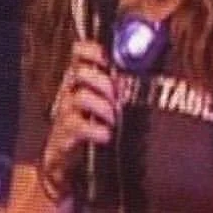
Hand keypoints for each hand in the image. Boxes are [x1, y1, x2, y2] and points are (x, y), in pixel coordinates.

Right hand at [40, 39, 116, 193]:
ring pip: (80, 97)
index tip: (109, 59)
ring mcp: (65, 112)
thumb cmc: (91, 127)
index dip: (94, 51)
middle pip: (80, 72)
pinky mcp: (64, 134)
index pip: (79, 52)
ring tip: (113, 118)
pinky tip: (106, 135)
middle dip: (103, 82)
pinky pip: (78, 125)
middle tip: (118, 95)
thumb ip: (118, 84)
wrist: (67, 162)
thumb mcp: (102, 102)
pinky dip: (95, 129)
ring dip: (102, 106)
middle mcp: (69, 91)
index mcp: (78, 79)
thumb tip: (148, 67)